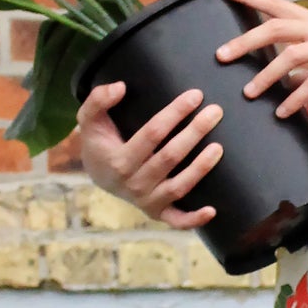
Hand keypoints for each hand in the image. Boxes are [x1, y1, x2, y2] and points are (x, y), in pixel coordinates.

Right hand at [75, 78, 222, 227]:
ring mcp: (146, 201)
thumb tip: (120, 87)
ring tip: (219, 147)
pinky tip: (212, 210)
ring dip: (201, 168)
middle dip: (194, 133)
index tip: (195, 95)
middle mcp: (133, 184)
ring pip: (179, 186)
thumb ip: (98, 100)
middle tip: (215, 112)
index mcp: (118, 160)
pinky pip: (177, 220)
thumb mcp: (89, 119)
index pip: (152, 134)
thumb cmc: (100, 141)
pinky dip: (194, 219)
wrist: (99, 174)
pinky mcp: (157, 212)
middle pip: (170, 157)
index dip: (175, 113)